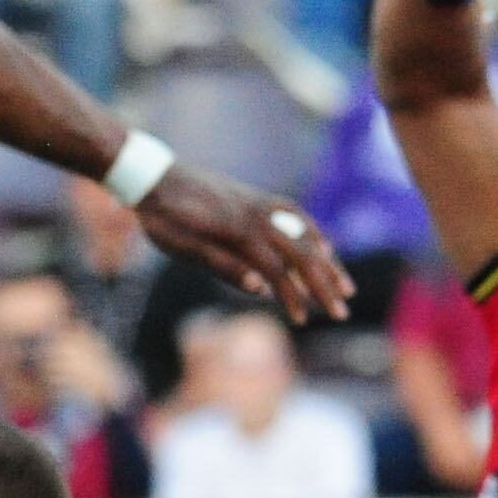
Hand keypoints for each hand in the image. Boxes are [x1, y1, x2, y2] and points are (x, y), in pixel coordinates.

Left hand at [132, 164, 354, 322]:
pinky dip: (313, 231)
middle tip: (341, 314)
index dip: (293, 297)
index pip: (277, 272)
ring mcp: (259, 204)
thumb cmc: (163, 219)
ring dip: (328, 262)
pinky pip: (294, 214)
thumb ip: (223, 266)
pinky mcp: (256, 197)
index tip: (302, 321)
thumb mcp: (183, 248)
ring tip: (345, 286)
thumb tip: (261, 288)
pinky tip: (324, 247)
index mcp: (239, 233)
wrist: (152, 176)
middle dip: (323, 286)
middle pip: (301, 255)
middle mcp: (257, 216)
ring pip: (304, 235)